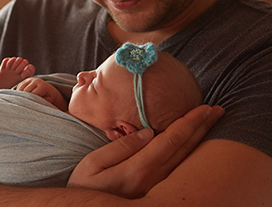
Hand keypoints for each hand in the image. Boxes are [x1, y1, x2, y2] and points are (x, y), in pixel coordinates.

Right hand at [68, 104, 224, 197]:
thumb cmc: (84, 185)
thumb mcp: (93, 163)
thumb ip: (121, 147)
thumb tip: (148, 132)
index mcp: (138, 170)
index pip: (170, 140)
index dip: (188, 123)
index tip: (204, 108)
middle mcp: (153, 181)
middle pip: (183, 150)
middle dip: (201, 128)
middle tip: (217, 111)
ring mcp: (156, 189)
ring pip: (184, 161)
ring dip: (199, 140)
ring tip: (209, 123)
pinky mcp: (155, 193)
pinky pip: (178, 169)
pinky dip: (189, 153)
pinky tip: (192, 145)